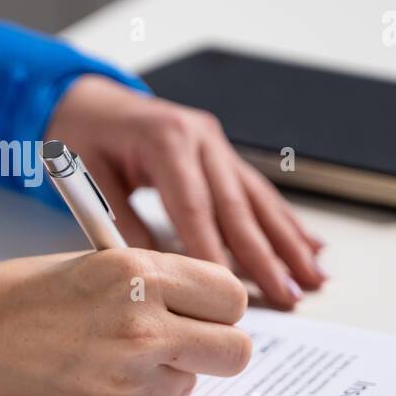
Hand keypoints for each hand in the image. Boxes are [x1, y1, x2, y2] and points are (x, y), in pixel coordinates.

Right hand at [0, 249, 249, 395]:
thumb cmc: (12, 295)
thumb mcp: (90, 264)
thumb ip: (148, 280)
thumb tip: (199, 302)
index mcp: (138, 271)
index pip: (230, 294)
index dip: (220, 305)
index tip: (204, 309)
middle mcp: (142, 321)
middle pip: (235, 350)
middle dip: (216, 348)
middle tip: (184, 342)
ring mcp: (126, 371)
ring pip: (191, 384)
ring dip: (167, 375)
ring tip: (118, 356)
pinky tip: (89, 375)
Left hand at [46, 75, 326, 308]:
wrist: (88, 99)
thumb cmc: (82, 137)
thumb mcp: (87, 177)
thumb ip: (119, 221)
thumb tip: (153, 270)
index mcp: (166, 139)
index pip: (194, 206)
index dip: (212, 251)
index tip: (227, 292)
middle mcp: (200, 137)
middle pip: (237, 205)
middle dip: (266, 255)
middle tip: (289, 295)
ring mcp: (216, 143)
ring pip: (257, 199)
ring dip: (288, 241)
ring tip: (313, 277)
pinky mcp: (222, 152)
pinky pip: (257, 191)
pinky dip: (283, 221)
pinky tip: (309, 244)